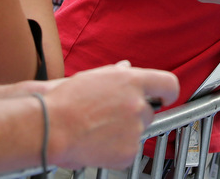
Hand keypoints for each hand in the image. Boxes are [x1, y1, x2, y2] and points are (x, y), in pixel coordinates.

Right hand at [38, 61, 178, 169]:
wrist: (51, 127)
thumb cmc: (66, 101)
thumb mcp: (93, 77)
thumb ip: (116, 74)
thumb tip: (126, 68)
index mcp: (132, 81)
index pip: (168, 84)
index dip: (168, 92)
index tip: (165, 97)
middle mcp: (137, 104)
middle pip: (149, 111)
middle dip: (135, 115)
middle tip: (111, 117)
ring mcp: (134, 129)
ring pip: (137, 131)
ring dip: (124, 131)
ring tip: (98, 129)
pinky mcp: (128, 151)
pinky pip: (128, 150)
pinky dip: (116, 150)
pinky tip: (97, 142)